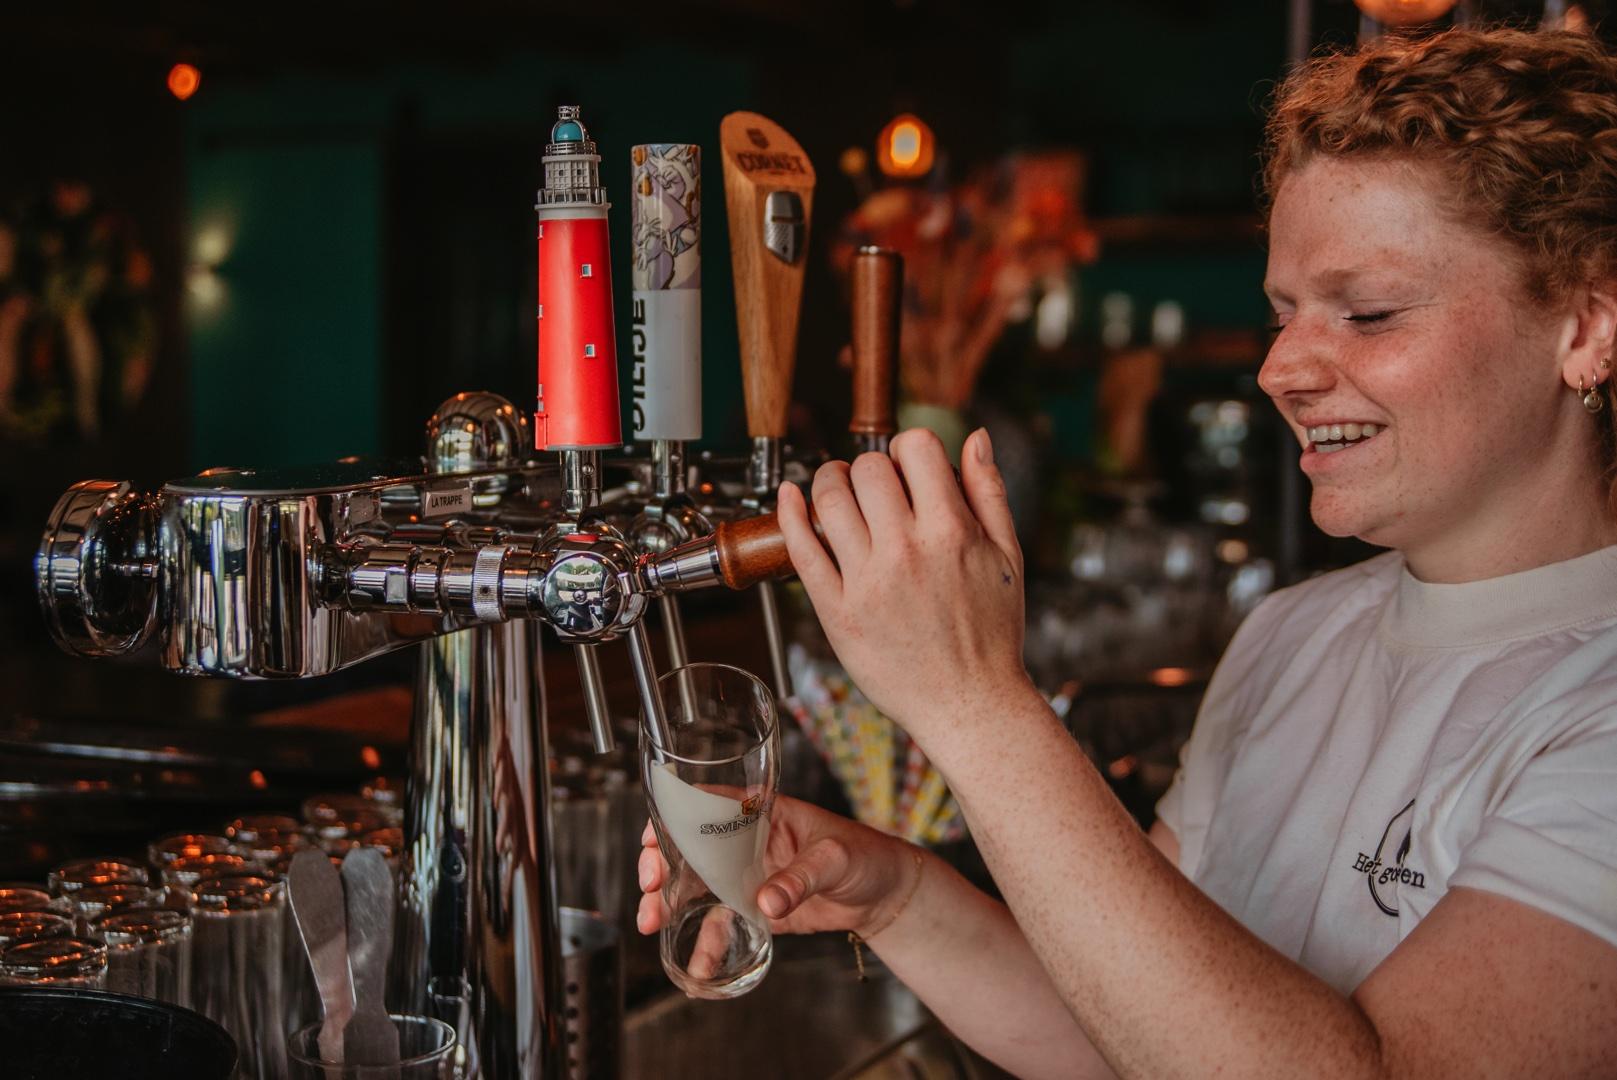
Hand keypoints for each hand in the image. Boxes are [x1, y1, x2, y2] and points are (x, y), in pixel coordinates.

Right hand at [637, 794, 920, 938]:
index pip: (709, 805)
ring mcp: (747, 876)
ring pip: (695, 885)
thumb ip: (802, 877)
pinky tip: (695, 965)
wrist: (884, 895)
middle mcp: (747, 842)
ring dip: (668, 902)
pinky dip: (704, 944)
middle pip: (690, 846)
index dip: (675, 816)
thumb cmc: (865, 857)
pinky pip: (721, 923)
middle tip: (649, 887)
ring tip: (650, 922)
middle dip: (660, 864)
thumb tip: (768, 901)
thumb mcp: (836, 859)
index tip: (653, 838)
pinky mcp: (755, 909)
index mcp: (763, 813)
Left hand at [776, 428, 1034, 742]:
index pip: (915, 447)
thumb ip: (989, 492)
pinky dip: (789, 514)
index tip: (907, 465)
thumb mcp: (1009, 556)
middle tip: (872, 483)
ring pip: (829, 499)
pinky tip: (790, 498)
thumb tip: (976, 437)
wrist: (969, 704)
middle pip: (867, 468)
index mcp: (952, 532)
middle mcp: (906, 551)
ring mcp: (867, 581)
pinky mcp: (838, 611)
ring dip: (828, 480)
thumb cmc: (991, 635)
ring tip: (837, 489)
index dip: (910, 447)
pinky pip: (802, 550)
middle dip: (870, 465)